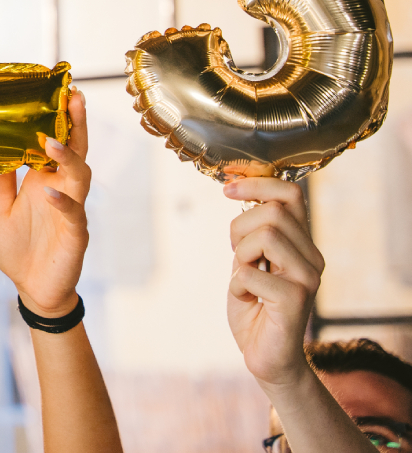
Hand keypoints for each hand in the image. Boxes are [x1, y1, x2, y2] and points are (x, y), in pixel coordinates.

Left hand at [0, 90, 91, 316]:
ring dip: (68, 158)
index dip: (60, 120)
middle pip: (76, 150)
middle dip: (76, 124)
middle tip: (74, 97)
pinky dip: (63, 202)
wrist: (31, 289)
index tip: (59, 91)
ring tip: (52, 142)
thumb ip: (3, 182)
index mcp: (44, 181)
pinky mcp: (75, 234)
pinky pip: (73, 213)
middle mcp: (61, 190)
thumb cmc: (20, 250)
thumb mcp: (2, 210)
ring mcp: (72, 211)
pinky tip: (50, 193)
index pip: (57, 143)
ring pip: (80, 176)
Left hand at [224, 177, 323, 388]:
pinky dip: (237, 285)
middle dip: (239, 227)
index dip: (257, 183)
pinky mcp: (296, 300)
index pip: (290, 194)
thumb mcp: (247, 259)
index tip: (227, 189)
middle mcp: (312, 257)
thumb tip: (237, 189)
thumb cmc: (253, 306)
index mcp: (302, 243)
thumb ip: (251, 231)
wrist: (264, 355)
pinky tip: (247, 299)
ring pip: (266, 235)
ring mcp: (308, 278)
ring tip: (244, 277)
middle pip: (274, 211)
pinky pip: (249, 273)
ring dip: (240, 254)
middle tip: (237, 255)